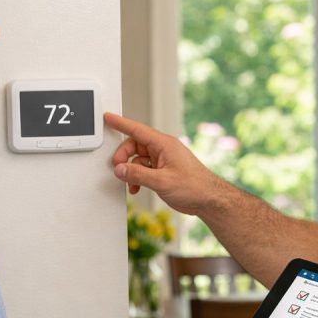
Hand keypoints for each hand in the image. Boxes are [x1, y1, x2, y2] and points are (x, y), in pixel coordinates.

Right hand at [104, 112, 225, 215]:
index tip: (108, 117)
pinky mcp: (164, 170)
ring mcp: (164, 160)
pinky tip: (137, 188)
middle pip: (135, 145)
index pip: (138, 129)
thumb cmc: (194, 187)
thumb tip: (119, 169)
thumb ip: (138, 175)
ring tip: (130, 183)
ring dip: (131, 170)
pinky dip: (138, 177)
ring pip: (138, 159)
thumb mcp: (162, 181)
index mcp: (164, 144)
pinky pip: (144, 169)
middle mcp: (163, 149)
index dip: (121, 123)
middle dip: (123, 157)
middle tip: (118, 169)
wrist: (209, 200)